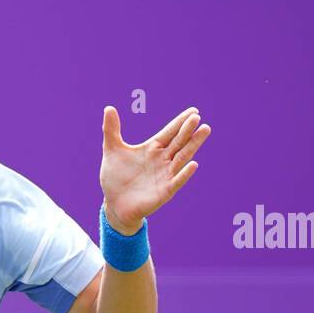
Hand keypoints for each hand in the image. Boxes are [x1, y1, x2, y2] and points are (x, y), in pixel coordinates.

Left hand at [99, 106, 210, 234]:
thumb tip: (109, 108)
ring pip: (182, 157)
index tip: (194, 111)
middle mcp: (162, 160)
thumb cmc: (115, 177)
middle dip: (188, 130)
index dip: (180, 122)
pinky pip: (176, 181)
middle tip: (197, 118)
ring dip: (193, 145)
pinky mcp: (165, 191)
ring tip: (204, 131)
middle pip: (179, 142)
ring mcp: (165, 175)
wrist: (114, 204)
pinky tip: (193, 164)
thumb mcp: (112, 151)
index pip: (169, 132)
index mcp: (152, 148)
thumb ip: (111, 130)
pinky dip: (184, 173)